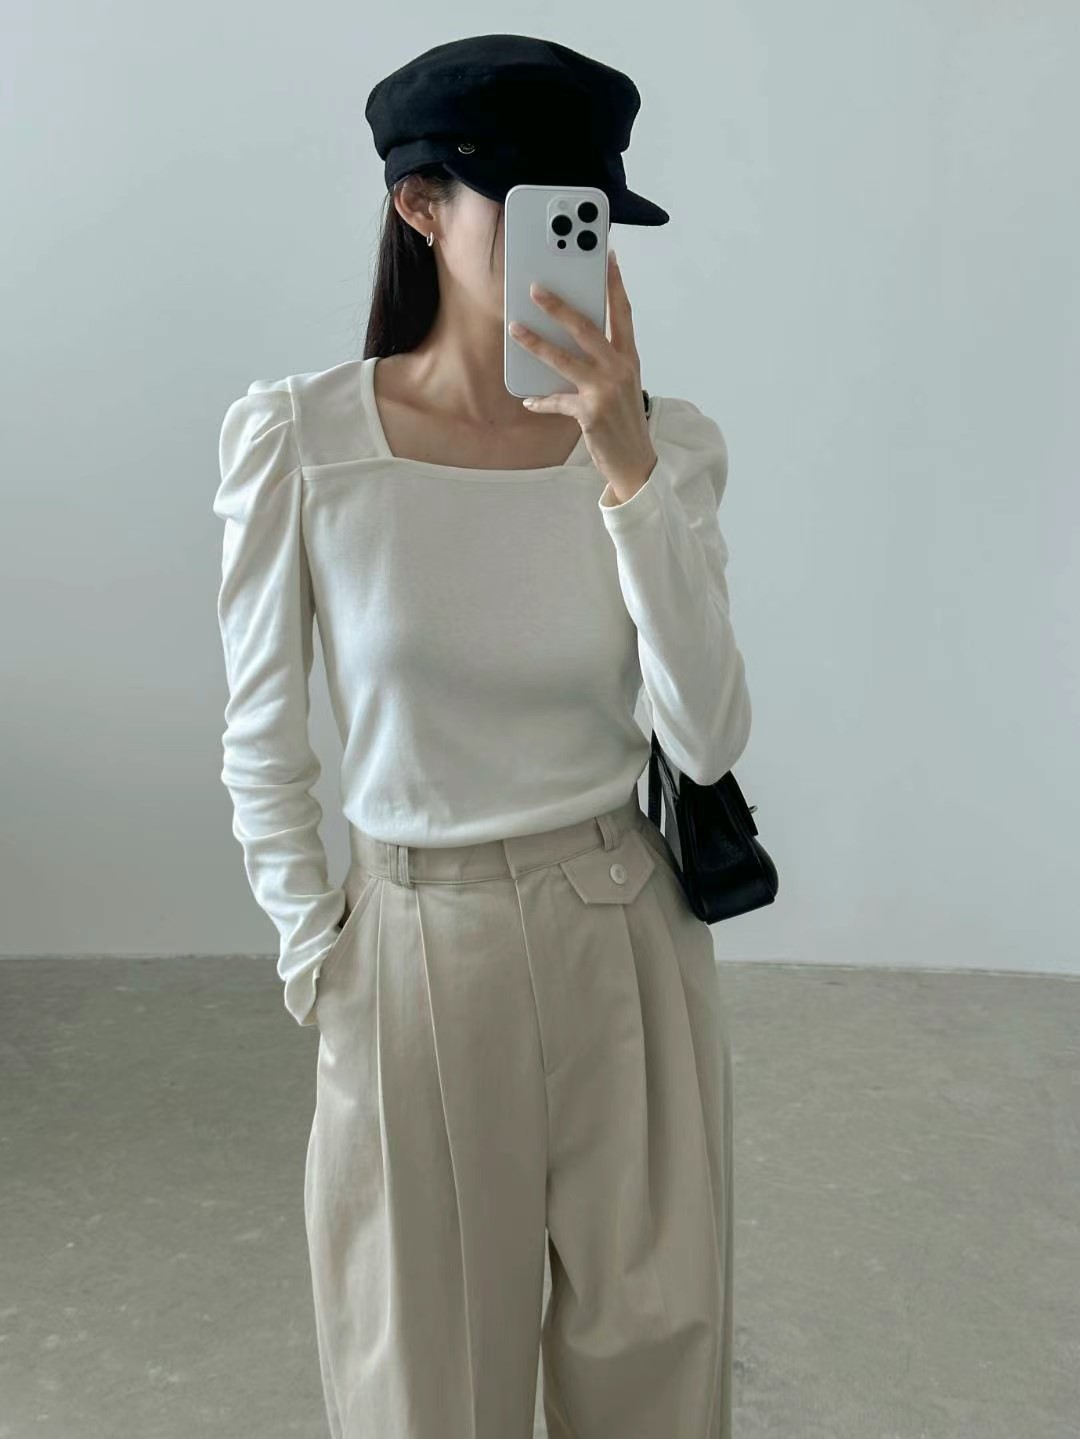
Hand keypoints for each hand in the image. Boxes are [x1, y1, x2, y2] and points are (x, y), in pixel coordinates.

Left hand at [508, 250, 657, 502]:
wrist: (635, 462)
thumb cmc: (624, 421)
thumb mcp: (622, 386)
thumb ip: (604, 362)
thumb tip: (570, 343)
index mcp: (629, 359)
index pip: (623, 314)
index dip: (615, 285)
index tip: (607, 257)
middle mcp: (619, 370)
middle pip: (587, 328)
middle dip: (559, 306)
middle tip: (536, 289)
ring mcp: (605, 390)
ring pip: (564, 358)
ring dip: (536, 342)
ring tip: (515, 328)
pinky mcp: (590, 412)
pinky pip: (557, 401)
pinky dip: (542, 400)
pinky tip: (530, 399)